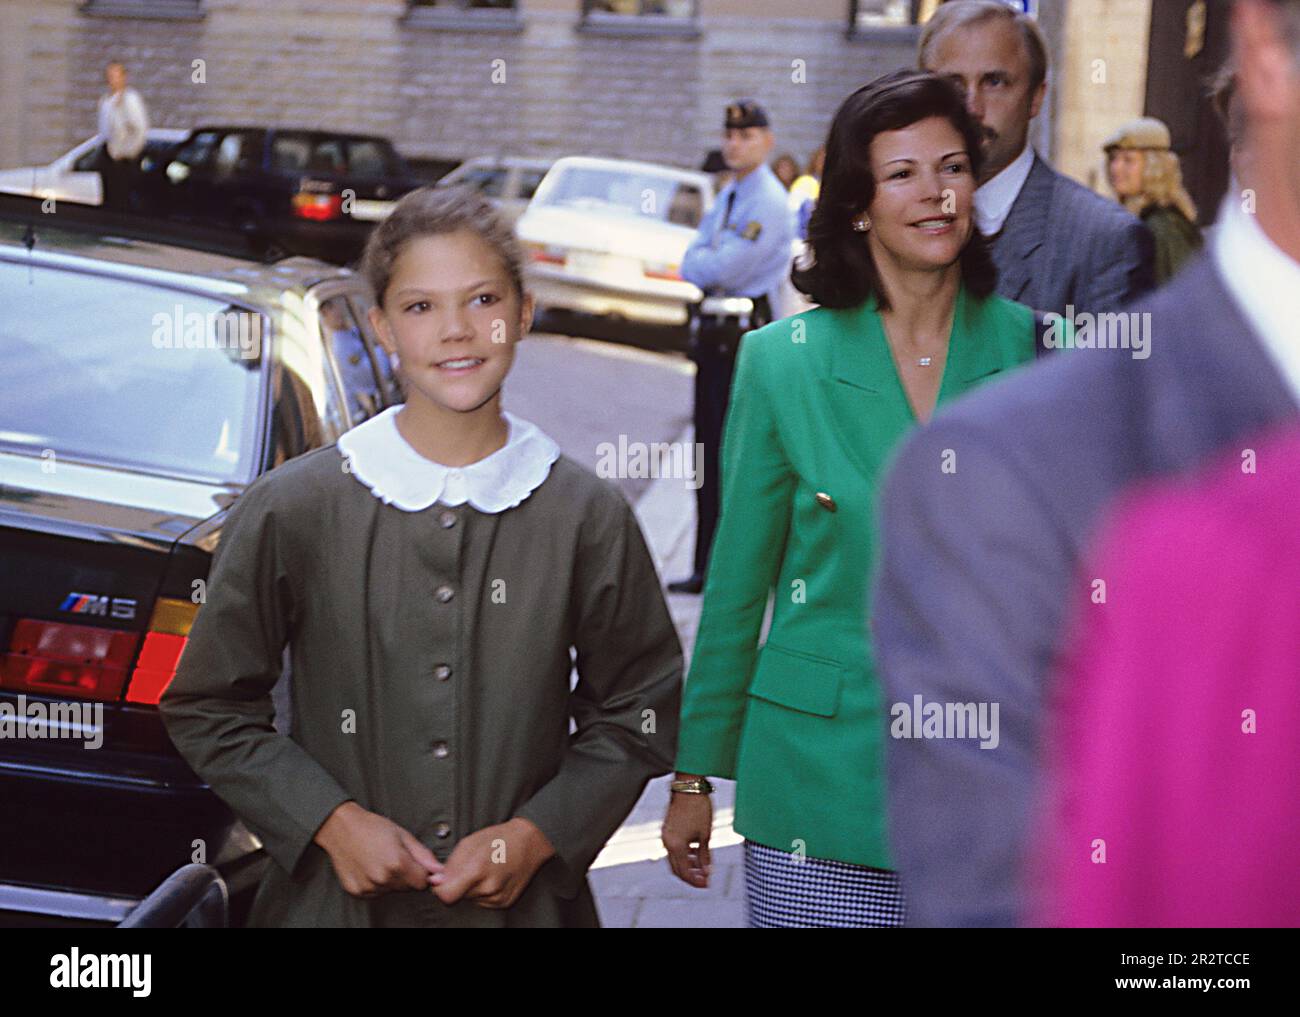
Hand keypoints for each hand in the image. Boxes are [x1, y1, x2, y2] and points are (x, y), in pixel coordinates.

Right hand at [314, 801, 442, 898]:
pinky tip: (370, 867)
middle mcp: (382, 878)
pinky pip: (375, 892)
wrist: (342, 828)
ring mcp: (368, 887)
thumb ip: (423, 855)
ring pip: (391, 890)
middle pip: (407, 888)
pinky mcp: (357, 891)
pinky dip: (376, 883)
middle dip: (406, 875)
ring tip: (380, 859)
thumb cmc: (371, 827)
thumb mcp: (403, 835)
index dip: (421, 872)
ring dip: (391, 879)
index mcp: (397, 863)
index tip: (414, 863)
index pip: (422, 882)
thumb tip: (438, 869)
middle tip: (394, 856)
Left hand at [431, 817, 555, 908]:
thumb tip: (436, 881)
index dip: (440, 889)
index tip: (442, 880)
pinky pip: (484, 902)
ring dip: (471, 888)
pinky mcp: (505, 903)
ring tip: (484, 870)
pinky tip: (493, 877)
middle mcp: (489, 888)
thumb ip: (450, 865)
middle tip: (469, 868)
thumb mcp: (469, 842)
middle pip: (459, 896)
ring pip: (471, 899)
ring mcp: (498, 898)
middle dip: (458, 884)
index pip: (447, 896)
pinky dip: (483, 892)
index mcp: (478, 870)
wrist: (530, 842)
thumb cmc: (499, 837)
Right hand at [662, 780, 712, 887]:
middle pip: (677, 868)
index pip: (684, 872)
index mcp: (676, 845)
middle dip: (690, 876)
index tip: (706, 884)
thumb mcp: (705, 834)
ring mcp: (666, 835)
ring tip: (702, 868)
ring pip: (675, 859)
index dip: (695, 881)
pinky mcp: (668, 829)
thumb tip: (706, 871)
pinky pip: (674, 848)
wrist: (688, 786)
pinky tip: (696, 854)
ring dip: (687, 865)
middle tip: (704, 880)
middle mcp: (668, 842)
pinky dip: (684, 854)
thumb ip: (705, 855)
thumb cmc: (699, 807)